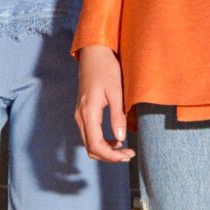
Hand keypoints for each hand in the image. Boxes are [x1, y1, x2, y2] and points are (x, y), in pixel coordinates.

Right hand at [76, 45, 133, 162]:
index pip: (96, 145)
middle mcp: (80, 116)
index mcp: (88, 112)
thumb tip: (121, 138)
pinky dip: (102, 142)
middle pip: (91, 148)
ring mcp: (80, 114)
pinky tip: (116, 139)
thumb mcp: (116, 91)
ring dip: (106, 150)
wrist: (94, 53)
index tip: (127, 155)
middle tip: (129, 154)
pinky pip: (90, 134)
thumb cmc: (106, 68)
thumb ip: (118, 115)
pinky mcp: (83, 112)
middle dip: (110, 156)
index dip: (112, 156)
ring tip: (124, 149)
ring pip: (89, 143)